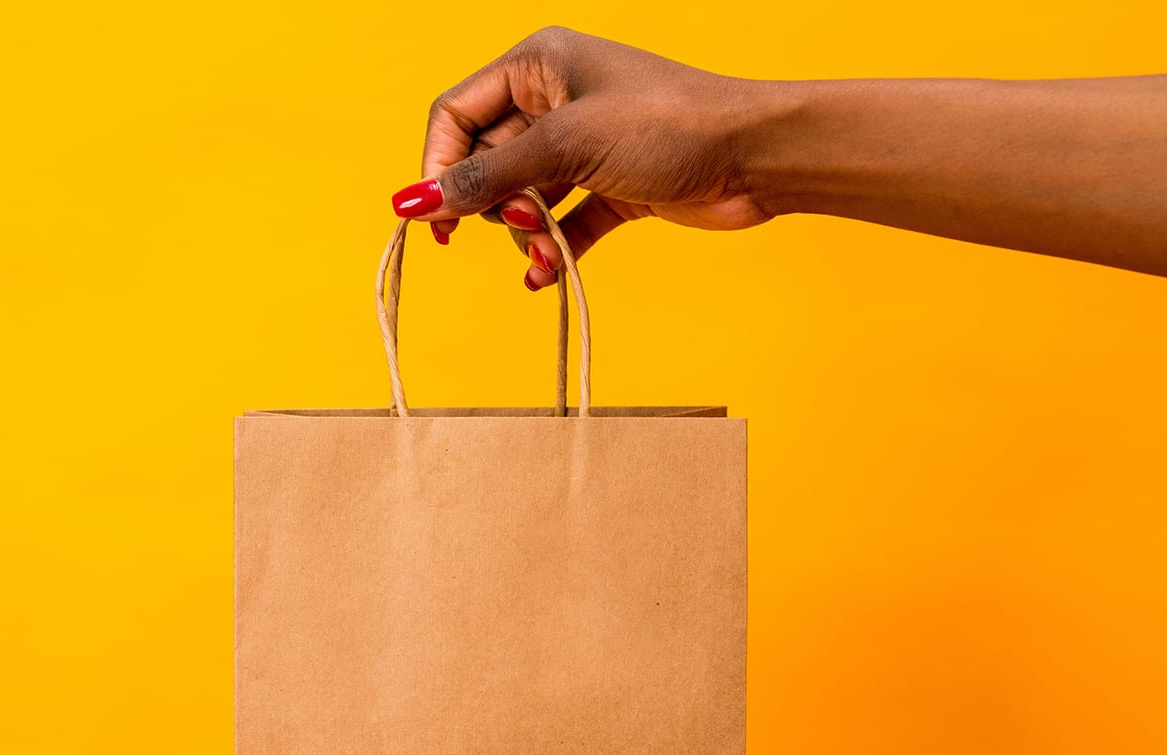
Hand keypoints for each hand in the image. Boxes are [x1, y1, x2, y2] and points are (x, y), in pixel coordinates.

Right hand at [390, 27, 778, 290]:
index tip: (431, 219)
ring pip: (522, 198)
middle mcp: (555, 100)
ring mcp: (585, 147)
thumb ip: (484, 178)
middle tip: (520, 221)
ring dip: (525, 233)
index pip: (455, 115)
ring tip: (545, 250)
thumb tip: (410, 202)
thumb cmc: (667, 125)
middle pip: (486, 162)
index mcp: (537, 64)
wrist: (756, 156)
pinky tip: (548, 277)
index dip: (437, 166)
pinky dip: (552, 249)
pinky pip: (561, 223)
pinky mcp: (612, 188)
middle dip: (492, 204)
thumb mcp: (566, 146)